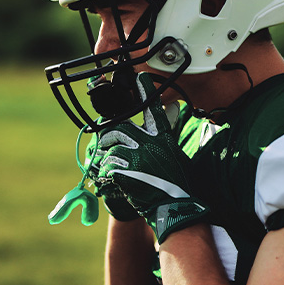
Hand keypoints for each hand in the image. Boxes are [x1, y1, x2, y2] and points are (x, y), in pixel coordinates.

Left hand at [94, 72, 208, 243]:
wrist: (174, 207)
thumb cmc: (175, 183)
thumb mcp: (172, 155)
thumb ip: (159, 140)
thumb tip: (149, 129)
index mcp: (162, 137)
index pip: (154, 110)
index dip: (146, 92)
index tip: (140, 77)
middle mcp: (150, 143)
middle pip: (118, 130)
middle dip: (111, 139)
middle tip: (114, 150)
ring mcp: (138, 156)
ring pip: (110, 149)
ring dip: (110, 161)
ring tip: (121, 173)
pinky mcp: (126, 171)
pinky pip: (107, 167)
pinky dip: (108, 175)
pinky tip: (119, 183)